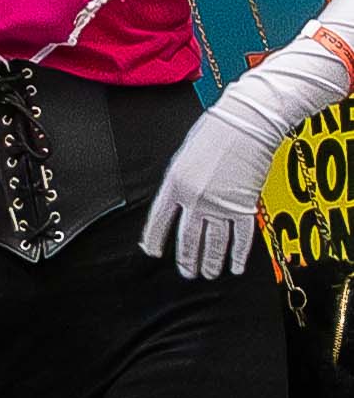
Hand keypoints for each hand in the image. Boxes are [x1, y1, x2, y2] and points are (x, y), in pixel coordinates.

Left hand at [141, 113, 283, 277]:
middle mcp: (194, 197)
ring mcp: (220, 204)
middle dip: (186, 258)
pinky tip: (236, 266)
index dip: (154, 238)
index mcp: (174, 183)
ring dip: (210, 261)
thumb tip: (179, 200)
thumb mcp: (184, 156)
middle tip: (186, 272)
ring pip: (213, 242)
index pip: (158, 219)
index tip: (152, 252)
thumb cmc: (214, 132)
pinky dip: (238, 254)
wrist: (244, 124)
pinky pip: (240, 237)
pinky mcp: (244, 206)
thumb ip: (180, 181)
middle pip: (187, 236)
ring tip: (208, 274)